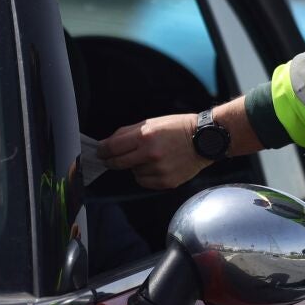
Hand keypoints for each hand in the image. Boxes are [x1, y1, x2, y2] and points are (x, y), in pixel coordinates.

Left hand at [97, 113, 211, 189]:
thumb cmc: (179, 128)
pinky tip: (156, 166)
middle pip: (117, 163)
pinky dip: (145, 175)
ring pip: (132, 173)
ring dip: (134, 166)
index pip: (112, 147)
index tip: (99, 151)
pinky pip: (144, 181)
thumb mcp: (153, 122)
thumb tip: (108, 143)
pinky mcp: (166, 182)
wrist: (205, 140)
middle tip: (109, 159)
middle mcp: (150, 154)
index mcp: (145, 136)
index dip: (102, 150)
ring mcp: (158, 170)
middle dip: (110, 161)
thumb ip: (128, 132)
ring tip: (149, 158)